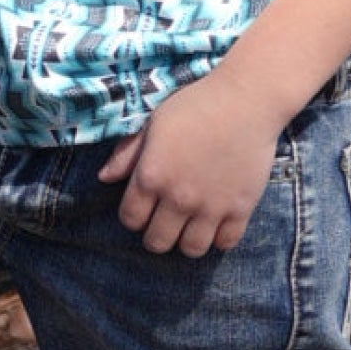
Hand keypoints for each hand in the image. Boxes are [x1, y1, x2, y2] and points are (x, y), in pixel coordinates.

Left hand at [98, 71, 281, 257]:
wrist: (246, 100)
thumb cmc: (196, 105)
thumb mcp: (154, 122)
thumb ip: (127, 153)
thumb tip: (103, 177)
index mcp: (151, 175)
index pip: (130, 219)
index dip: (133, 216)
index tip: (143, 208)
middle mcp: (178, 197)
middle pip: (157, 242)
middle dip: (156, 234)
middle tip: (165, 221)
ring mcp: (211, 206)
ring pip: (191, 249)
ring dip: (187, 241)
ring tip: (190, 225)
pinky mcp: (241, 208)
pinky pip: (226, 243)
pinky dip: (219, 237)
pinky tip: (217, 221)